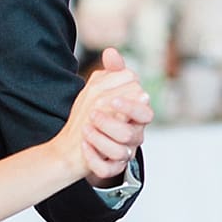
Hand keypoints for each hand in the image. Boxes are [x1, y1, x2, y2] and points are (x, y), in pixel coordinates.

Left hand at [65, 49, 150, 183]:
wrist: (75, 141)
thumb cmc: (96, 111)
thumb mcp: (102, 87)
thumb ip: (111, 71)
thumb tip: (111, 51)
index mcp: (137, 117)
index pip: (146, 113)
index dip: (131, 107)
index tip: (112, 99)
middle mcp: (134, 136)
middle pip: (133, 135)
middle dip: (111, 124)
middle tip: (92, 114)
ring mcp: (124, 154)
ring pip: (121, 153)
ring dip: (100, 139)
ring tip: (86, 129)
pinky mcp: (111, 168)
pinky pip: (107, 170)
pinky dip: (94, 158)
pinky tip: (84, 146)